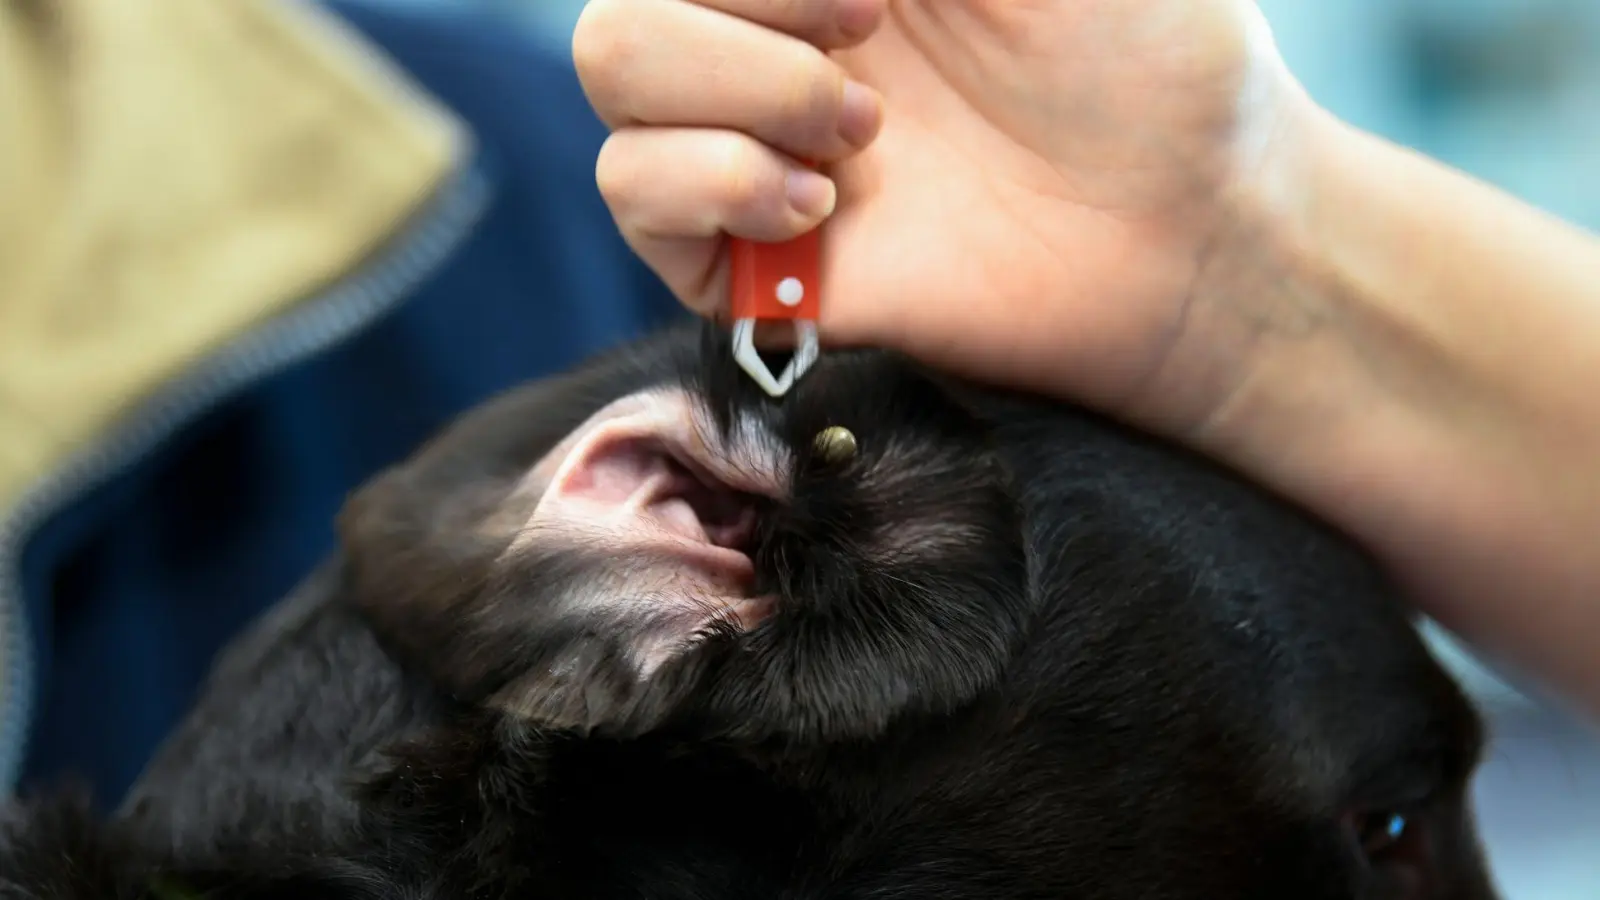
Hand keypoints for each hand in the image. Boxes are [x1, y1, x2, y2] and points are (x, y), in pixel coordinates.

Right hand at [573, 0, 1313, 436]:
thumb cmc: (1144, 55)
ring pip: (610, 70)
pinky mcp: (748, 259)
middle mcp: (771, 35)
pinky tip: (818, 205)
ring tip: (858, 135)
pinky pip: (633, 190)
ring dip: (731, 83)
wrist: (1185, 230)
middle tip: (871, 34)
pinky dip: (709, 177)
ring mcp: (750, 140)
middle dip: (744, 4)